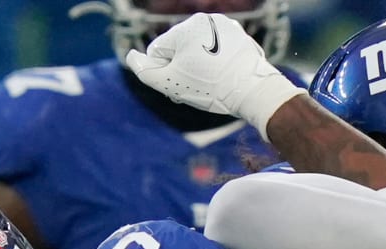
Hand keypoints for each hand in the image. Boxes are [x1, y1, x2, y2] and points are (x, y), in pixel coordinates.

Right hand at [124, 13, 304, 138]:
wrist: (255, 91)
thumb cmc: (211, 88)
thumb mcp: (170, 83)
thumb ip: (145, 71)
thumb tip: (131, 56)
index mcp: (185, 27)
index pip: (159, 52)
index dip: (166, 72)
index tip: (183, 84)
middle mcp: (205, 20)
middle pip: (180, 49)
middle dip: (183, 68)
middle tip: (199, 86)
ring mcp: (225, 27)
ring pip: (199, 49)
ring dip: (200, 65)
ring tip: (214, 82)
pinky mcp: (239, 37)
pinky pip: (218, 50)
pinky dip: (217, 62)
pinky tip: (225, 76)